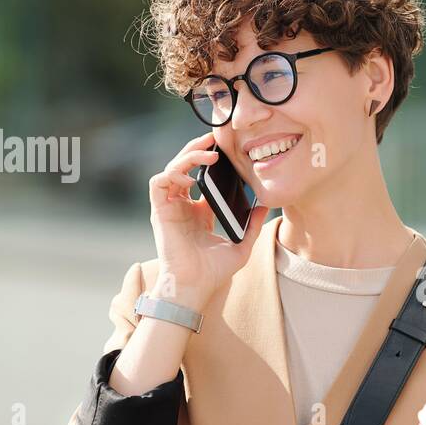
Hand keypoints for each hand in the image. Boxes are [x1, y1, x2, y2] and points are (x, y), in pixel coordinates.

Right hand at [148, 130, 267, 306]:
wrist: (194, 287)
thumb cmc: (213, 272)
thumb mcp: (241, 245)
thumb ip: (252, 225)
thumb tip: (266, 205)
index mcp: (199, 211)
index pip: (202, 176)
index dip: (211, 160)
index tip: (229, 149)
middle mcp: (182, 206)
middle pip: (186, 166)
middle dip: (198, 148)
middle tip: (217, 136)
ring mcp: (170, 207)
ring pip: (172, 169)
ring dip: (188, 157)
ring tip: (210, 155)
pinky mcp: (159, 212)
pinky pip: (159, 182)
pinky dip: (172, 174)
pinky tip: (191, 177)